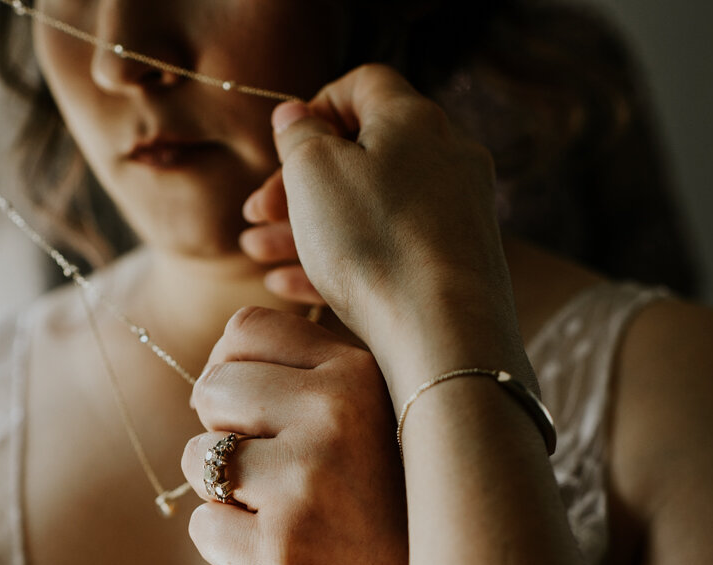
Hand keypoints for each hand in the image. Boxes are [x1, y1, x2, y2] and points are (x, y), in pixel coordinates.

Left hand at [181, 307, 407, 564]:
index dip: (235, 371)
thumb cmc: (406, 512)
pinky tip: (288, 557)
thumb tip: (222, 357)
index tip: (259, 412)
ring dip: (225, 492)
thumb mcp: (388, 419)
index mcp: (360, 374)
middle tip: (278, 474)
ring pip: (197, 458)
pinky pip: (203, 528)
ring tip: (290, 516)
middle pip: (211, 389)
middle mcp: (334, 417)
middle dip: (225, 433)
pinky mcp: (280, 554)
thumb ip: (322, 378)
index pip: (245, 330)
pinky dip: (230, 547)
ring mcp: (305, 485)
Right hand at [244, 65, 528, 392]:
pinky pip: (390, 247)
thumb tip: (296, 114)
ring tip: (257, 252)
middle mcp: (445, 156)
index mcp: (413, 118)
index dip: (315, 108)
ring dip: (308, 225)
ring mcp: (455, 211)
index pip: (362, 85)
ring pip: (369, 206)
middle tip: (257, 213)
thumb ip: (299, 134)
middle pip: (362, 153)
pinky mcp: (455, 261)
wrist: (444, 331)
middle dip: (299, 182)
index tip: (284, 146)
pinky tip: (290, 285)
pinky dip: (342, 258)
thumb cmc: (374, 242)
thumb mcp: (313, 172)